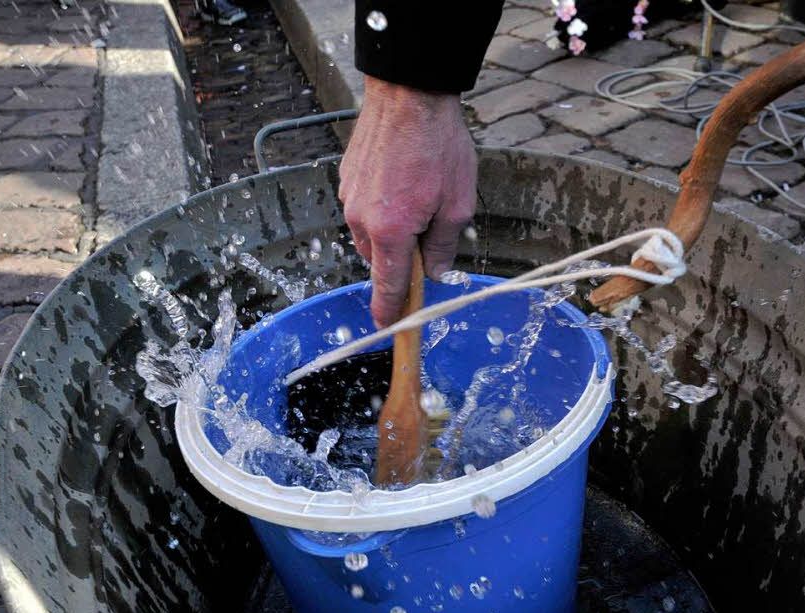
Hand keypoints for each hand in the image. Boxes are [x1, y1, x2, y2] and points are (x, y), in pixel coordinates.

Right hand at [339, 76, 476, 327]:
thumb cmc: (438, 146)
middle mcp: (362, 219)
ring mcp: (350, 198)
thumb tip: (436, 273)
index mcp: (391, 232)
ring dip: (393, 232)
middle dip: (403, 259)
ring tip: (420, 199)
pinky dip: (382, 209)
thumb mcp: (457, 204)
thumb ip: (444, 246)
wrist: (409, 94)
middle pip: (380, 261)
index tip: (389, 328)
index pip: (387, 286)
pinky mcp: (346, 180)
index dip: (390, 311)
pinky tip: (403, 184)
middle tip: (430, 233)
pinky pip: (364, 210)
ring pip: (371, 236)